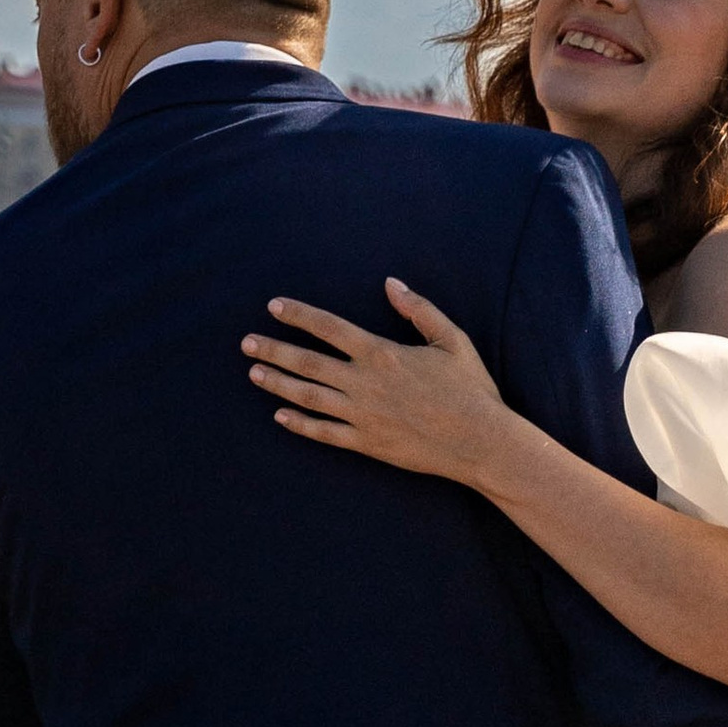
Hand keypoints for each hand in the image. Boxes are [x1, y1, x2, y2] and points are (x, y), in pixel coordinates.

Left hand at [243, 281, 520, 489]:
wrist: (481, 442)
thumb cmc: (470, 389)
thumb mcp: (452, 339)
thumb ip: (419, 310)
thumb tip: (390, 283)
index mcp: (382, 354)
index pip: (329, 328)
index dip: (298, 316)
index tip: (274, 307)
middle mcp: (365, 383)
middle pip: (308, 362)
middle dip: (274, 350)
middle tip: (246, 343)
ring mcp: (363, 415)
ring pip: (308, 397)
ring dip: (278, 383)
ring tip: (254, 372)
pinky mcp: (367, 443)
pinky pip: (324, 433)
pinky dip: (299, 424)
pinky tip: (280, 416)